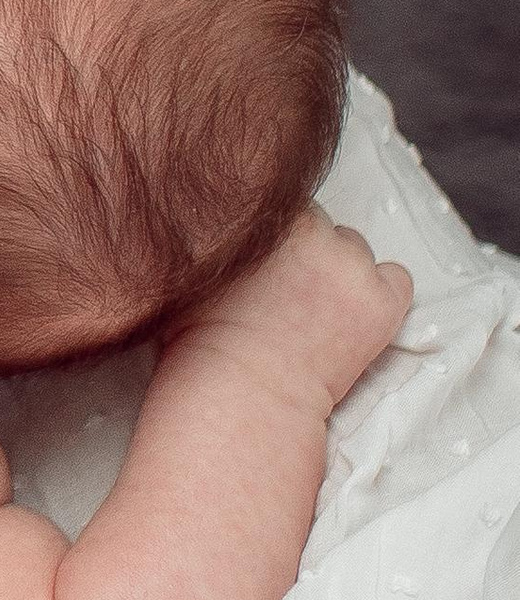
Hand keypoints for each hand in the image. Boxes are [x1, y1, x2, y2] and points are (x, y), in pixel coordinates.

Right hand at [177, 209, 413, 414]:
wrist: (245, 392)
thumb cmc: (206, 342)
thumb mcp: (202, 270)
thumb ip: (228, 239)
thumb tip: (231, 227)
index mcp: (270, 218)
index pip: (286, 207)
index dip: (279, 239)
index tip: (271, 265)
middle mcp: (315, 231)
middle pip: (323, 227)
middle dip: (310, 253)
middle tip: (291, 292)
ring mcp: (354, 265)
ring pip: (356, 251)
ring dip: (342, 272)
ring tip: (319, 311)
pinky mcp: (384, 300)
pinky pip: (397, 279)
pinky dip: (383, 294)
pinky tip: (356, 317)